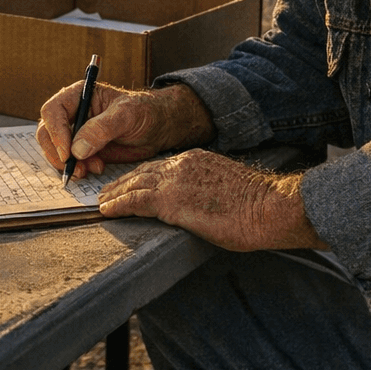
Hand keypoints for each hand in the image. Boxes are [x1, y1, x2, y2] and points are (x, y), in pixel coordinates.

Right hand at [35, 82, 213, 179]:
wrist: (158, 128)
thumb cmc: (144, 112)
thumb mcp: (127, 115)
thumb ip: (102, 128)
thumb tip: (77, 148)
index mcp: (79, 95)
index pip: (53, 111)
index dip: (56, 132)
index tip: (68, 153)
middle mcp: (73, 113)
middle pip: (47, 132)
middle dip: (58, 153)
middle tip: (76, 168)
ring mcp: (76, 132)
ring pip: (55, 150)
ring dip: (68, 164)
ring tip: (89, 170)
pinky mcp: (82, 150)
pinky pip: (69, 161)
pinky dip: (77, 169)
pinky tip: (95, 169)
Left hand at [96, 150, 325, 251]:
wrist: (268, 207)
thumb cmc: (257, 205)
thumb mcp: (226, 188)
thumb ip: (206, 189)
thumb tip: (199, 204)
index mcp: (196, 159)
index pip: (160, 165)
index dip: (141, 175)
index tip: (129, 183)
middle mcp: (182, 164)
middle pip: (142, 171)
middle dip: (122, 182)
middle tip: (106, 192)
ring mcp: (175, 180)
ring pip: (134, 183)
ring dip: (115, 193)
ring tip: (102, 201)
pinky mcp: (171, 200)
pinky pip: (135, 200)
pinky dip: (118, 205)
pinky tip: (107, 210)